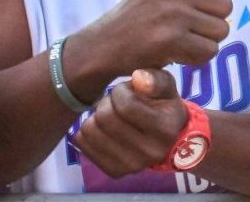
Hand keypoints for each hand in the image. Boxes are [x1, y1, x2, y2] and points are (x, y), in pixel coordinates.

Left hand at [75, 68, 189, 177]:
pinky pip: (82, 143)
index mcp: (165, 129)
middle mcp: (150, 152)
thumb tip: (138, 77)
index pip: (126, 105)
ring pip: (90, 130)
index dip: (120, 91)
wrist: (167, 140)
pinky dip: (87, 130)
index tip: (127, 89)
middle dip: (107, 102)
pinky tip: (103, 128)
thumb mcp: (165, 86)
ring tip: (110, 114)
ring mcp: (132, 166)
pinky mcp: (115, 171)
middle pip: (105, 117)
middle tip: (116, 102)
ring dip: (96, 115)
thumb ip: (154, 79)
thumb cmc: (162, 106)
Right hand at [85, 0, 230, 74]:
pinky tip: (178, 53)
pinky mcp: (170, 41)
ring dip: (206, 41)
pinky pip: (209, 51)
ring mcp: (171, 14)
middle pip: (225, 7)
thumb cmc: (137, 5)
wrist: (104, 44)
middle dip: (210, 22)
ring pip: (220, 30)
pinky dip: (197, 58)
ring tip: (183, 39)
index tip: (191, 6)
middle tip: (187, 27)